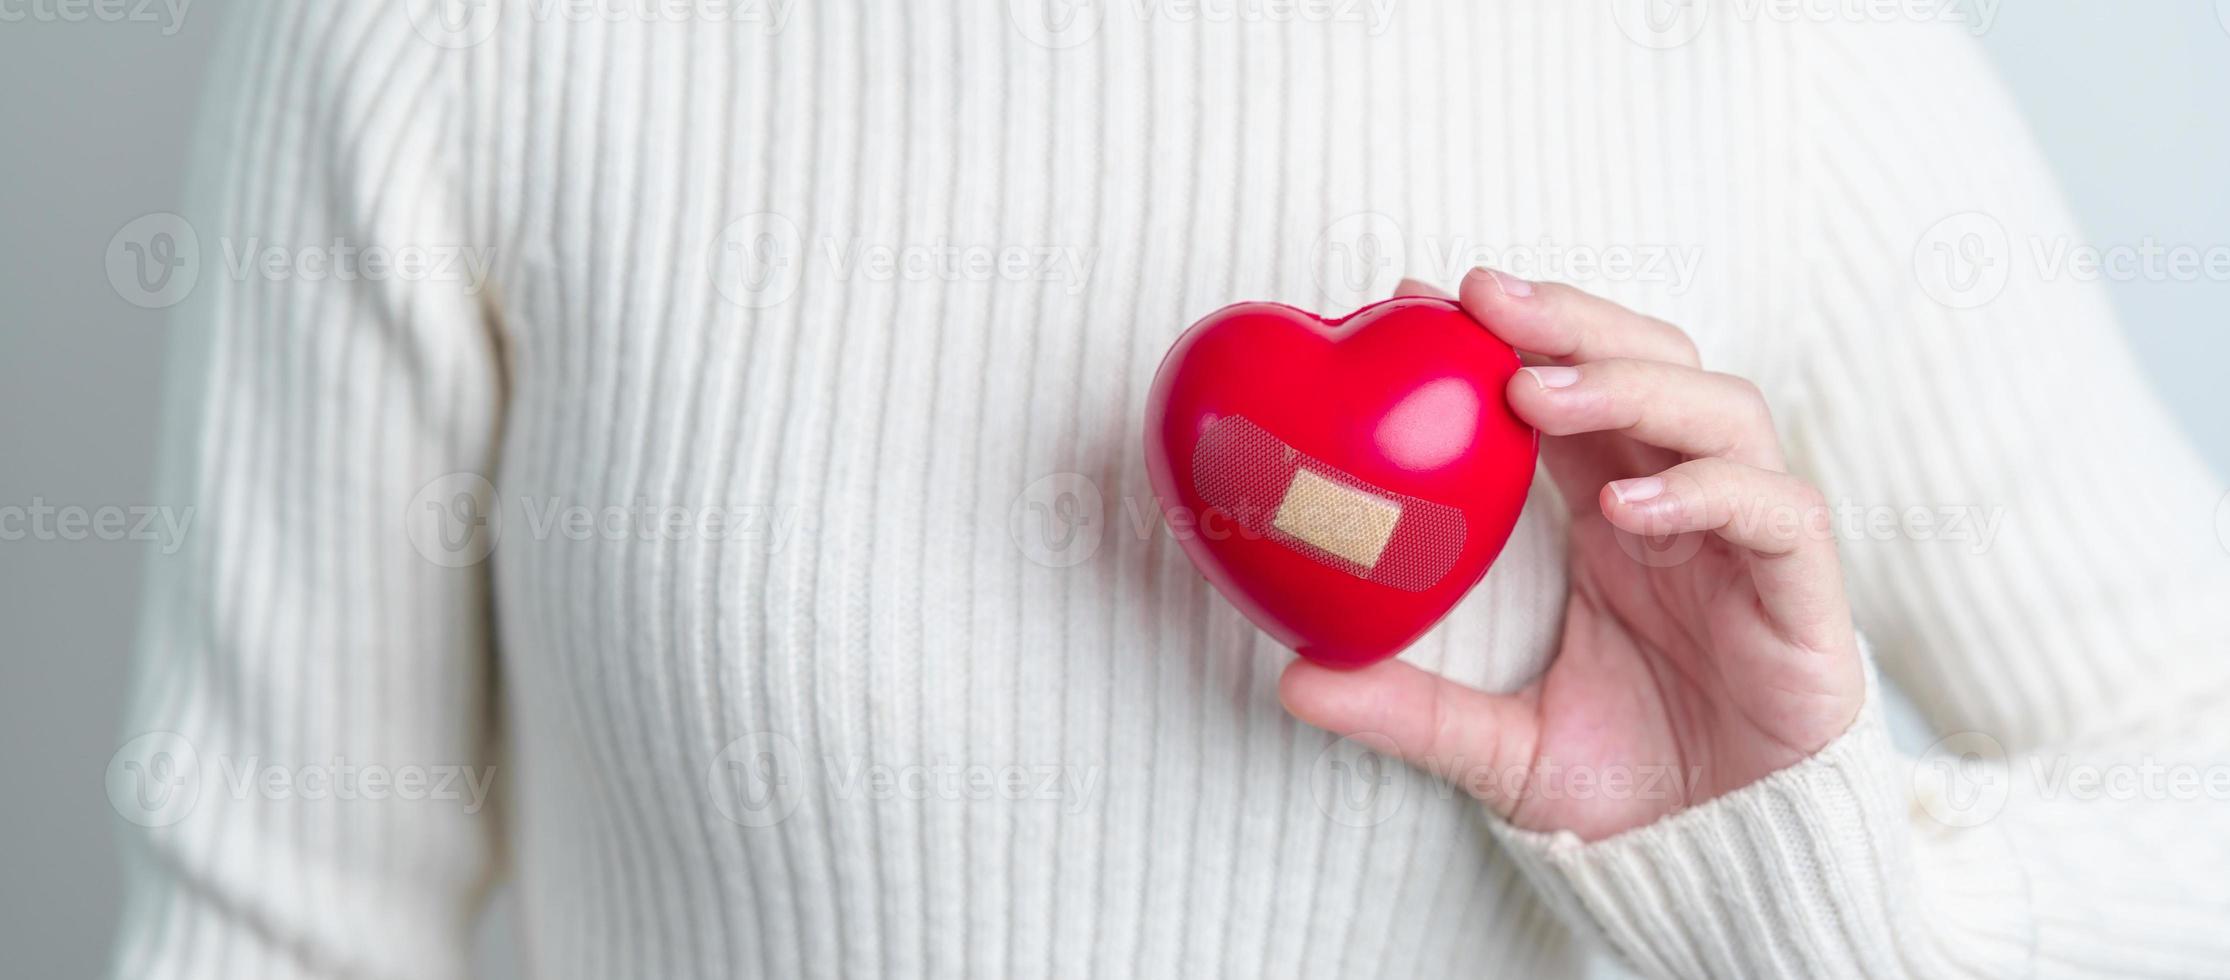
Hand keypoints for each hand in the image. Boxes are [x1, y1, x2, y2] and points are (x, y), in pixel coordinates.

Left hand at [1280, 269, 1864, 841]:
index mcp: (1614, 516)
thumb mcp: (1496, 748)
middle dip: (1572, 321)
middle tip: (1482, 299)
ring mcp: (1750, 546)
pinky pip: (1775, 515)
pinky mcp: (1808, 600)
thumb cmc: (1630, 791)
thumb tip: (1294, 679)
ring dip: (1631, 385)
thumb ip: (1408, 709)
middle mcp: (1685, 511)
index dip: (1509, 338)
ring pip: (1722, 413)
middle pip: (1652, 364)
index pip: (1571, 392)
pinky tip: (1626, 508)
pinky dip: (1707, 493)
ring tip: (1538, 392)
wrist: (1727, 869)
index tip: (1421, 301)